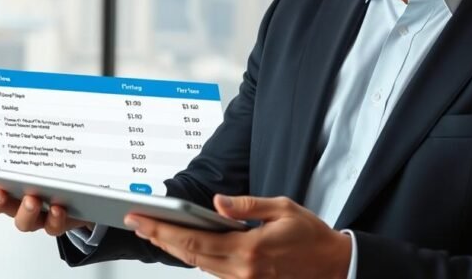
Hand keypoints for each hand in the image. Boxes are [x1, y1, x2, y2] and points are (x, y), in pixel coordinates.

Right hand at [0, 105, 91, 235]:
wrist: (83, 194)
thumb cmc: (50, 166)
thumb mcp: (37, 142)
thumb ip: (20, 123)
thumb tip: (6, 95)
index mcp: (2, 175)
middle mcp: (11, 195)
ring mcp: (31, 211)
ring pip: (17, 219)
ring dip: (21, 208)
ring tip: (30, 196)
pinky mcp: (54, 221)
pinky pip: (49, 226)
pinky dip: (52, 219)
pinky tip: (57, 207)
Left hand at [123, 194, 351, 278]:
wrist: (334, 266)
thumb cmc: (311, 236)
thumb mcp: (282, 209)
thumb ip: (247, 205)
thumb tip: (218, 201)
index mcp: (249, 249)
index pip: (194, 239)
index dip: (163, 229)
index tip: (142, 218)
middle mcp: (242, 270)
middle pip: (189, 254)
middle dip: (159, 237)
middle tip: (137, 222)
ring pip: (198, 265)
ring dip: (173, 247)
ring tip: (153, 230)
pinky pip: (213, 270)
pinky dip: (195, 256)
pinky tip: (183, 244)